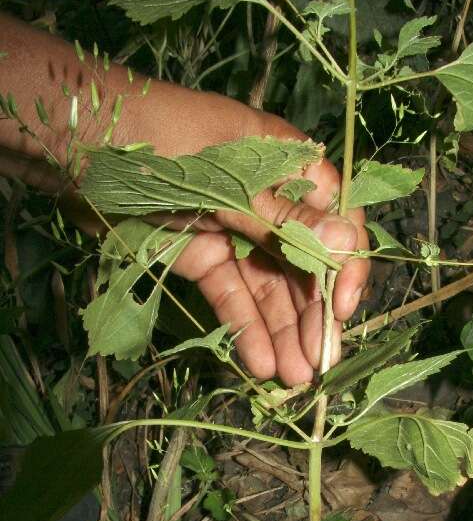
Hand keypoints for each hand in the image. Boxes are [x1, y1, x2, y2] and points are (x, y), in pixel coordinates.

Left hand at [128, 85, 369, 385]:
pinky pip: (231, 295)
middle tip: (321, 365)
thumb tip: (347, 241)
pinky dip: (244, 327)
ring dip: (282, 332)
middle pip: (304, 263)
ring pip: (269, 287)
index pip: (335, 219)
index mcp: (288, 165)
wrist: (77, 140)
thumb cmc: (161, 142)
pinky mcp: (201, 256)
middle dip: (312, 315)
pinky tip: (259, 363)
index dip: (344, 267)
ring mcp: (234, 230)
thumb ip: (286, 221)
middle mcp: (268, 200)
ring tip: (294, 380)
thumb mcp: (229, 181)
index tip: (342, 310)